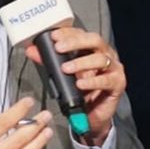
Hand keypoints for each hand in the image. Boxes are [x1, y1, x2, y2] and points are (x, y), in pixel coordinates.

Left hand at [25, 27, 124, 146]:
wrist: (93, 115)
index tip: (54, 36)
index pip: (82, 34)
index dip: (68, 33)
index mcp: (92, 49)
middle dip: (75, 42)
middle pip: (95, 40)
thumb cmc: (81, 91)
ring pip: (100, 59)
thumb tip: (32, 50)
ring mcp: (113, 68)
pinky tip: (80, 84)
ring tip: (66, 69)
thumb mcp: (63, 74)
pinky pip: (106, 80)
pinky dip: (92, 81)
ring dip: (81, 62)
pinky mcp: (117, 83)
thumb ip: (49, 61)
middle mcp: (105, 55)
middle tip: (59, 48)